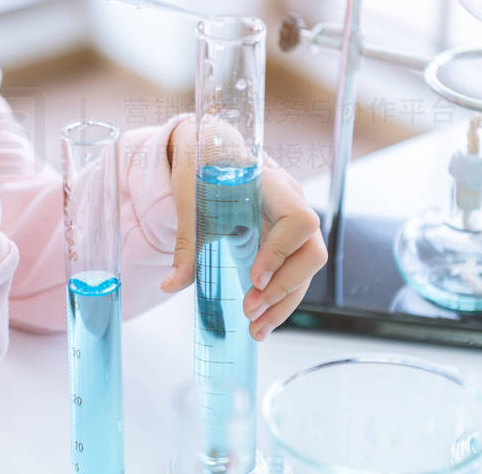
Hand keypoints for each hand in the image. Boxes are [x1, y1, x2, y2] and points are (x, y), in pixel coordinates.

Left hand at [162, 118, 326, 340]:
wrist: (212, 152)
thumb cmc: (204, 169)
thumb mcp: (190, 202)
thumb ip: (185, 244)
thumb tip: (169, 285)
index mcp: (271, 186)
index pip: (297, 219)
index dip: (281, 251)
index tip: (255, 277)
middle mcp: (292, 203)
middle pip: (311, 251)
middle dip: (284, 287)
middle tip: (251, 311)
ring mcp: (294, 224)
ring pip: (306, 269)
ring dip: (284, 303)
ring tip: (256, 329)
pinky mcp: (287, 240)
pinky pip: (295, 272)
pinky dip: (281, 299)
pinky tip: (262, 321)